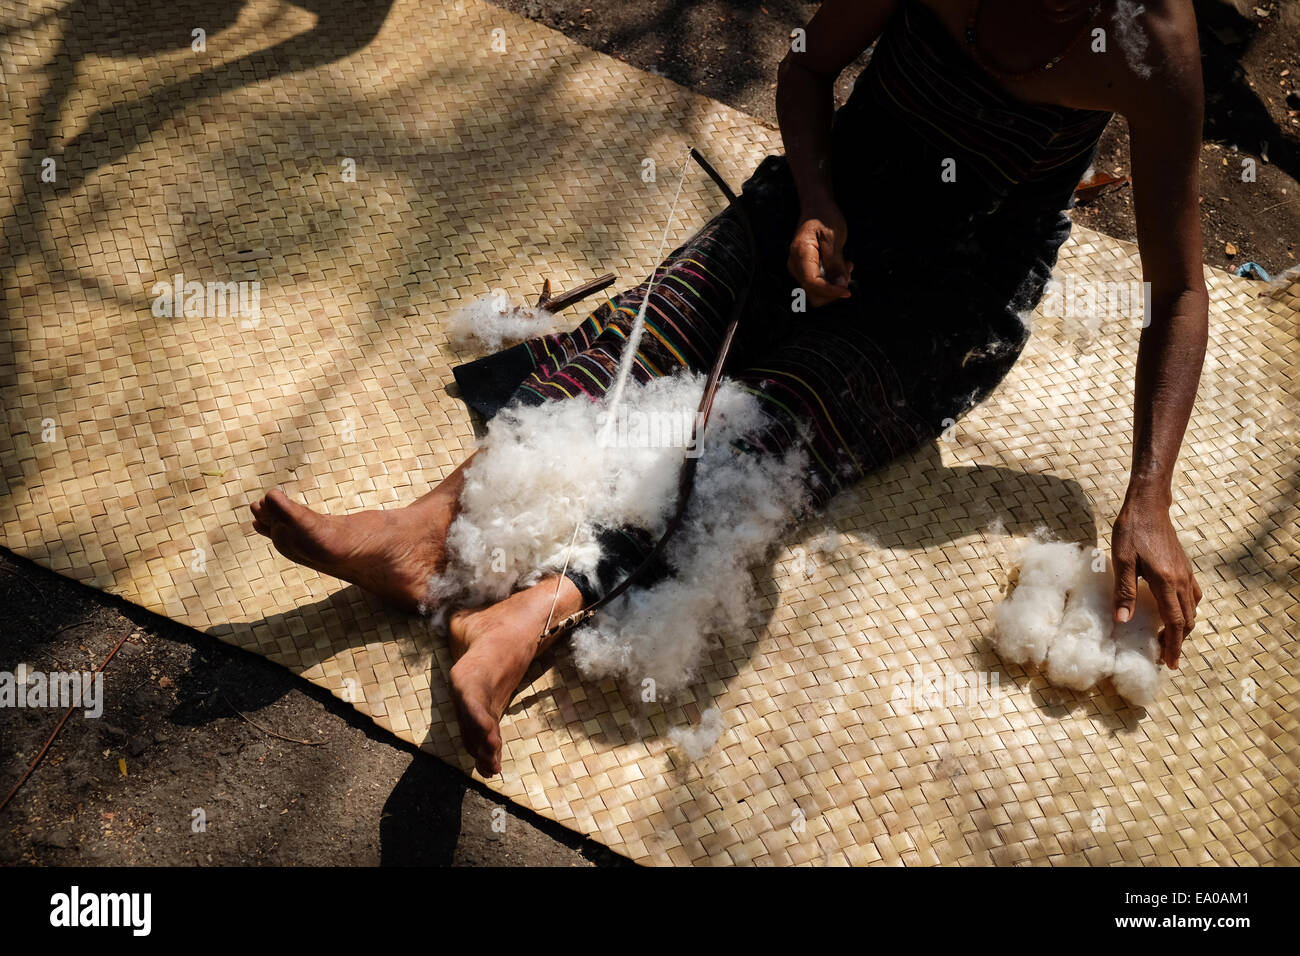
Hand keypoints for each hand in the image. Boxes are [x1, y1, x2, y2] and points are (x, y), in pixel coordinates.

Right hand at [787, 203, 853, 307]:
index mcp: (801, 255)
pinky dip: (831, 281)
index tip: (846, 291)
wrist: (816, 207)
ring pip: (816, 291)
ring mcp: (799, 268)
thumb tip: (840, 284)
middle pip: (812, 293)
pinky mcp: (805, 269)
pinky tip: (840, 267)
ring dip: (833, 285)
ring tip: (845, 268)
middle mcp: (795, 264)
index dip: (830, 291)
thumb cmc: (823, 217)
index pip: (812, 283)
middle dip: (832, 290)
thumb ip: (835, 263)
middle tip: (847, 274)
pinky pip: (817, 283)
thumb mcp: (833, 238)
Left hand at [1111, 485, 1202, 667]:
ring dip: (1184, 626)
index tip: (1170, 663)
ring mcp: (1186, 572)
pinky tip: (1175, 611)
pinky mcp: (1184, 566)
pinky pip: (1193, 594)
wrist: (1148, 505)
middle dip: (1179, 640)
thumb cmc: (1132, 531)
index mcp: (1165, 581)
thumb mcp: (1121, 561)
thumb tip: (1122, 621)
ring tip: (1169, 637)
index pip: (1176, 621)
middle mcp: (1181, 579)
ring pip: (1192, 608)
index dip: (1173, 645)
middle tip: (1166, 656)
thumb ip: (1124, 591)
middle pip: (1188, 619)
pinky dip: (1187, 609)